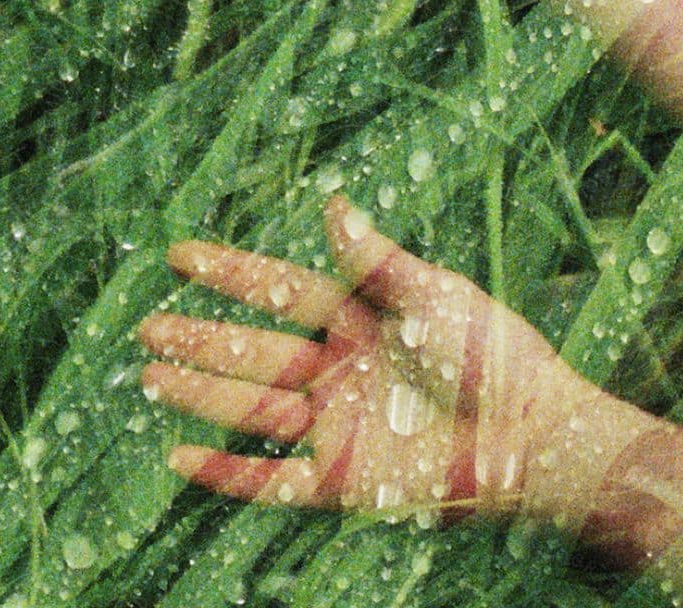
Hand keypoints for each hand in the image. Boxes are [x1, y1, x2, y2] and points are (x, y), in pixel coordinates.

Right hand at [138, 193, 607, 524]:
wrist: (535, 438)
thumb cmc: (495, 358)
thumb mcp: (433, 296)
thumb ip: (376, 260)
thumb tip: (333, 202)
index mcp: (357, 321)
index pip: (278, 290)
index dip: (228, 274)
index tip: (179, 256)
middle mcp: (337, 372)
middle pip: (252, 351)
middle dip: (199, 339)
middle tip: (148, 329)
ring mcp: (337, 427)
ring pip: (250, 408)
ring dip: (199, 394)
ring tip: (149, 378)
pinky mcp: (344, 479)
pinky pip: (271, 479)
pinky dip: (224, 472)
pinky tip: (178, 458)